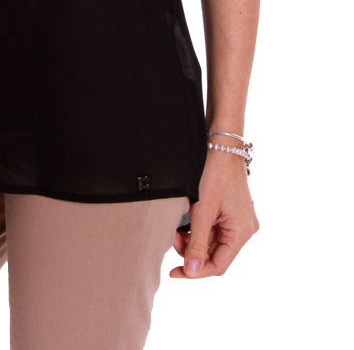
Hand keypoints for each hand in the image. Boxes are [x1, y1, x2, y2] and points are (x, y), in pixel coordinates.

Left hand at [169, 148, 258, 278]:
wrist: (220, 144)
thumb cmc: (212, 173)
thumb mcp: (202, 210)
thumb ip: (198, 242)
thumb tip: (192, 271)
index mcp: (242, 232)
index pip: (219, 265)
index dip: (196, 272)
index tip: (174, 272)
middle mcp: (244, 229)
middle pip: (216, 254)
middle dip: (191, 251)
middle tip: (170, 238)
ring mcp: (238, 220)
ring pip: (213, 242)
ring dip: (193, 240)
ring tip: (175, 229)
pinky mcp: (231, 211)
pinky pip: (214, 229)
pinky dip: (198, 229)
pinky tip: (184, 223)